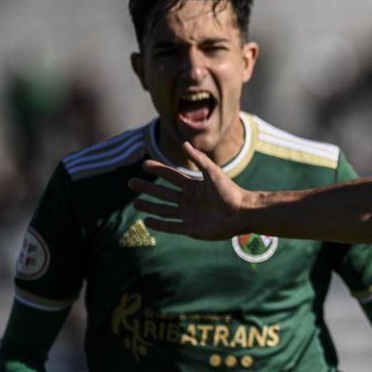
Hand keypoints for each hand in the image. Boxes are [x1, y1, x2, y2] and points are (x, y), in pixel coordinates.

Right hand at [128, 142, 249, 239]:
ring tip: (135, 203)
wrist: (241, 213)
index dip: (159, 170)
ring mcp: (189, 214)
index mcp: (194, 186)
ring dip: (150, 206)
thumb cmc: (229, 191)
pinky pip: (171, 226)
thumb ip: (199, 159)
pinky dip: (159, 225)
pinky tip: (146, 221)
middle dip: (147, 188)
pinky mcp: (191, 228)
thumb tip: (184, 143)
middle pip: (163, 193)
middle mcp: (189, 200)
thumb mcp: (212, 172)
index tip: (144, 164)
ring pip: (164, 210)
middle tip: (131, 183)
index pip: (171, 176)